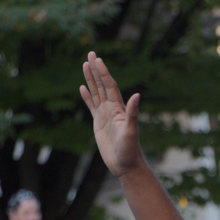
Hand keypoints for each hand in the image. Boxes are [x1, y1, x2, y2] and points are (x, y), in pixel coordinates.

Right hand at [80, 52, 145, 176]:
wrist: (126, 165)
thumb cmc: (130, 150)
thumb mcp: (131, 131)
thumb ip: (133, 113)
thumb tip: (137, 95)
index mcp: (119, 109)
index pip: (110, 86)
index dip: (103, 72)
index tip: (97, 59)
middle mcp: (112, 109)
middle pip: (102, 85)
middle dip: (96, 70)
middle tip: (90, 54)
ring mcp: (105, 116)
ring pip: (96, 93)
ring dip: (91, 79)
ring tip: (85, 65)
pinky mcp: (99, 124)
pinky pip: (91, 107)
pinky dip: (87, 97)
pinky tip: (82, 88)